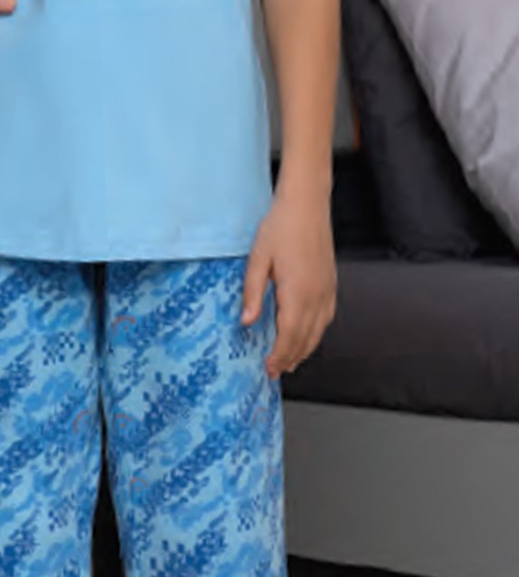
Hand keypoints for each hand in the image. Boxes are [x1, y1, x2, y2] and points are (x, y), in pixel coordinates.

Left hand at [241, 187, 336, 381]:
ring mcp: (327, 290)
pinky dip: (315, 333)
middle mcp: (317, 295)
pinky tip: (306, 335)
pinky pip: (326, 317)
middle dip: (290, 358)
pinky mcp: (331, 283)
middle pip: (306, 339)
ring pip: (319, 331)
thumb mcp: (257, 259)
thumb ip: (252, 293)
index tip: (269, 368)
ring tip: (289, 361)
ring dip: (304, 349)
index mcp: (297, 292)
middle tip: (276, 372)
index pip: (289, 335)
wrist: (307, 205)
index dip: (279, 355)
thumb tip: (246, 322)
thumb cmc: (280, 227)